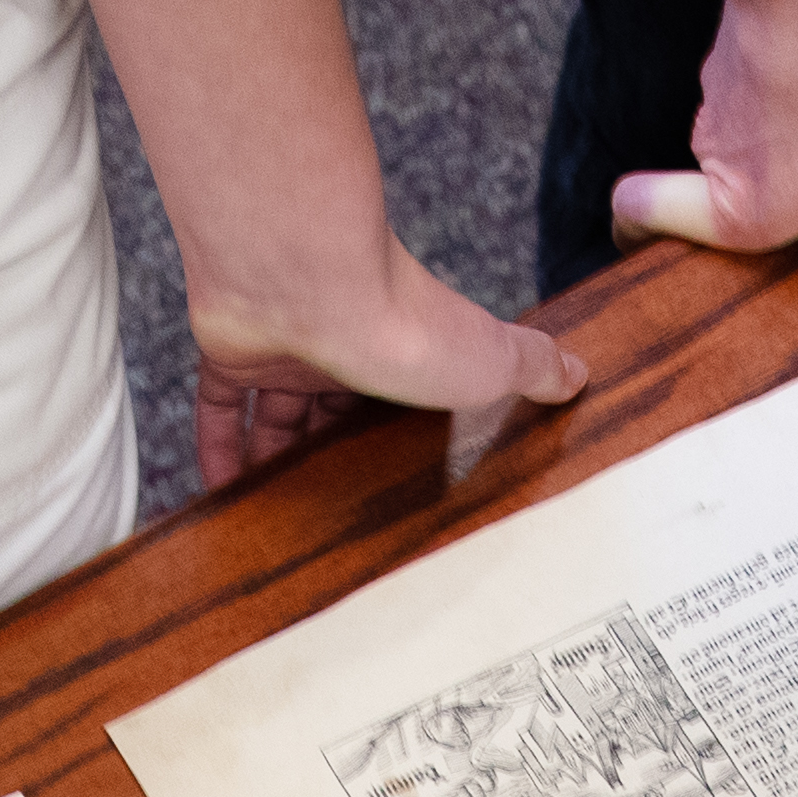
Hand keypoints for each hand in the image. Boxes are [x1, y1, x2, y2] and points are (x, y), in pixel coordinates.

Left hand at [186, 225, 586, 488]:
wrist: (308, 277)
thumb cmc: (398, 317)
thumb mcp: (489, 355)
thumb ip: (532, 365)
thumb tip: (580, 372)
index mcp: (401, 348)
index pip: (404, 397)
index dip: (402, 436)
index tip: (403, 481)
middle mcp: (341, 346)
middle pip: (336, 410)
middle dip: (335, 457)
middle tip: (337, 516)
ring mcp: (283, 349)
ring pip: (275, 415)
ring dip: (276, 462)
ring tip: (281, 519)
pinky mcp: (231, 353)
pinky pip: (217, 408)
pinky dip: (217, 449)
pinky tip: (221, 491)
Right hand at [611, 0, 797, 263]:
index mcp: (741, 210)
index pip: (638, 219)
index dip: (637, 226)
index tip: (650, 230)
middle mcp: (713, 158)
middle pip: (717, 182)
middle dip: (768, 184)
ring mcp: (716, 97)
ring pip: (742, 129)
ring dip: (786, 129)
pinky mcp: (736, 46)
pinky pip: (759, 82)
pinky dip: (791, 82)